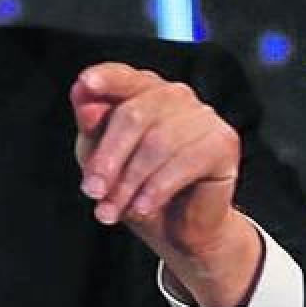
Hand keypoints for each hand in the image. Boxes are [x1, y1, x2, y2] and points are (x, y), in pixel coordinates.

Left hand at [71, 63, 262, 306]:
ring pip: (158, 142)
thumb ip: (92, 127)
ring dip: (129, 183)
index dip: (106, 79)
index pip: (124, 77)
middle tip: (92, 192)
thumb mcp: (101, 158)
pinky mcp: (223, 141)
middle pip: (134, 115)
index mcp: (143, 91)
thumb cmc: (135, 187)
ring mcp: (203, 115)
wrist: (177, 229)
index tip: (85, 83)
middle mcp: (175, 95)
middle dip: (108, 159)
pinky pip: (184, 161)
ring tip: (112, 211)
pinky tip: (142, 208)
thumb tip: (82, 98)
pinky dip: (157, 189)